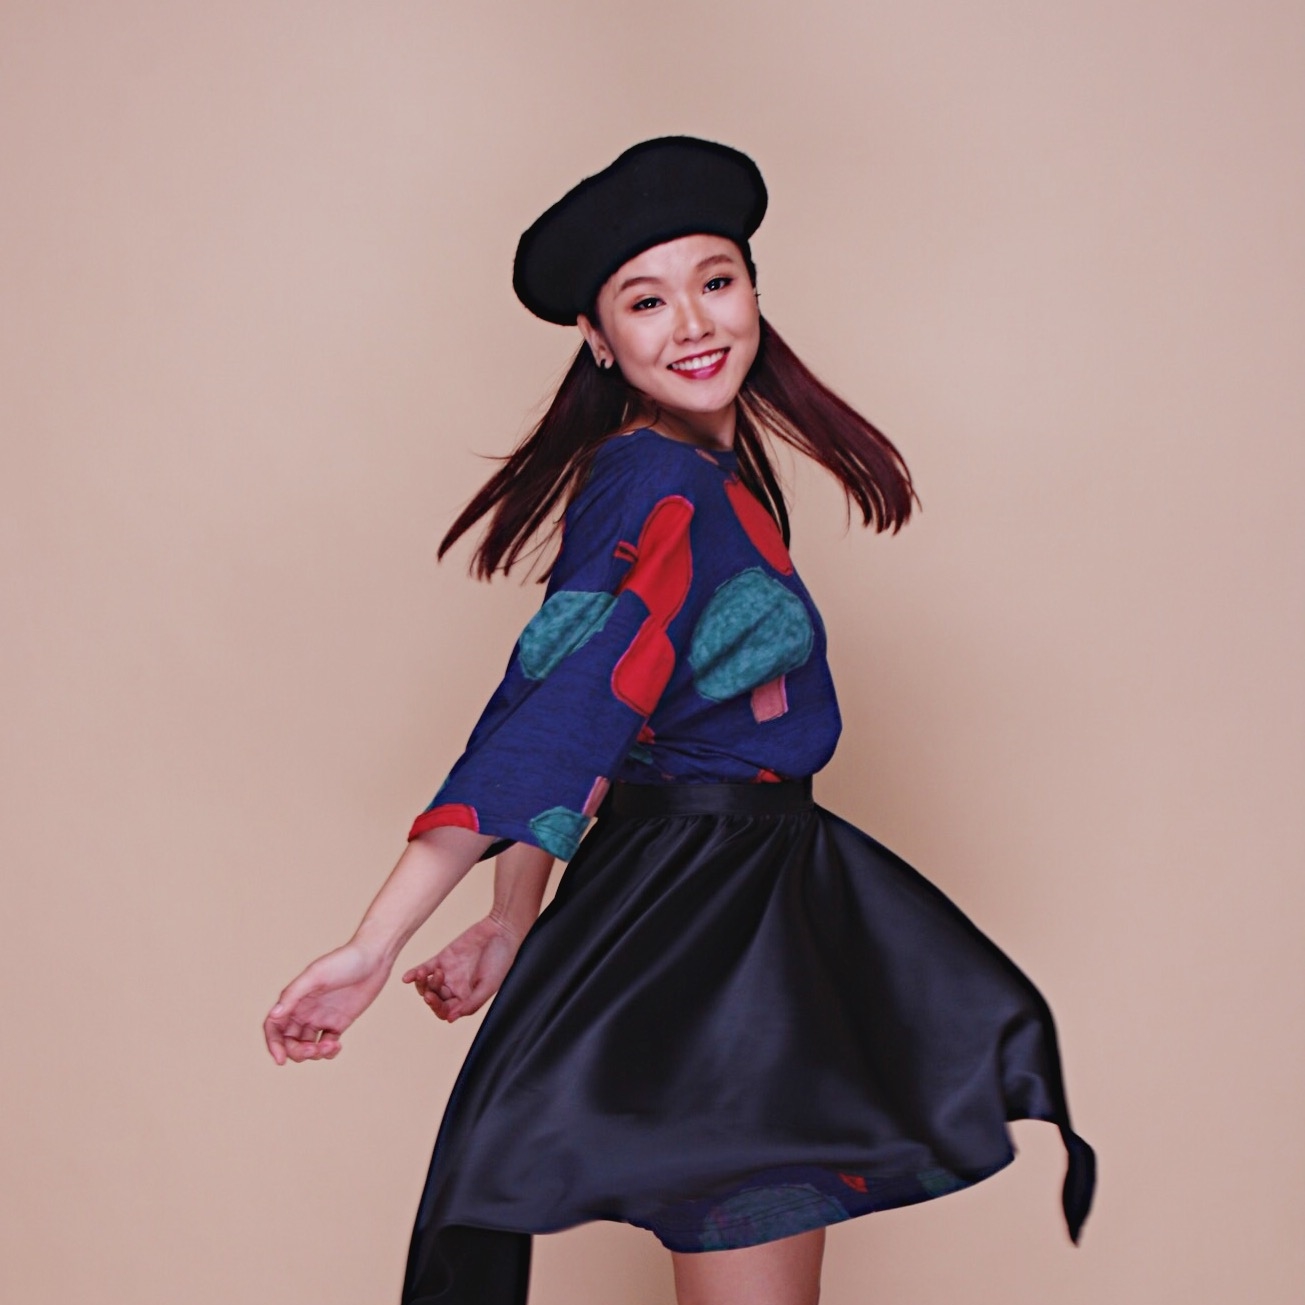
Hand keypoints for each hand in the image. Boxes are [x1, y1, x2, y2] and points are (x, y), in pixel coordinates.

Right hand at [263, 941, 390, 1064]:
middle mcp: (305, 1010)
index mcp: (295, 999)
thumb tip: (274, 1015)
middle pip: (289, 1041)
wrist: (374, 958)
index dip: (273, 1044)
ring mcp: (321, 1018)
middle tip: (313, 1050)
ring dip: (313, 1054)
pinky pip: (327, 1045)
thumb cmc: (344, 961)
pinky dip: (328, 1052)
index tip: (280, 1060)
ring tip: (330, 1046)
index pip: (274, 1026)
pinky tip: (337, 1046)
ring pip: (307, 1046)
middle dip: (296, 1052)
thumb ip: (293, 994)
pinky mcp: (339, 1023)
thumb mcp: (316, 975)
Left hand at [401, 915, 521, 1022]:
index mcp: (467, 997)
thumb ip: (471, 1003)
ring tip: (425, 974)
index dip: (438, 1009)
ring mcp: (448, 973)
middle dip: (430, 998)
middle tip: (429, 993)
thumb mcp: (489, 985)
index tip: (435, 1001)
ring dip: (423, 984)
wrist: (501, 930)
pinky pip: (426, 968)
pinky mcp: (443, 958)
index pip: (446, 1011)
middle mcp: (456, 987)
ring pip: (428, 985)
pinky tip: (407, 977)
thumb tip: (450, 1019)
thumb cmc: (501, 959)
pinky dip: (415, 973)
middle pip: (435, 1000)